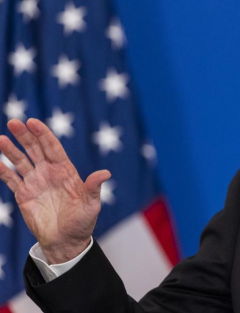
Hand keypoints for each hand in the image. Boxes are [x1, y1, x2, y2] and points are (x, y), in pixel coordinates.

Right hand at [0, 119, 110, 263]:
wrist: (66, 241)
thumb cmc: (82, 222)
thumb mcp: (91, 205)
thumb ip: (93, 188)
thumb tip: (105, 173)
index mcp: (66, 171)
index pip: (52, 148)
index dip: (43, 134)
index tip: (33, 122)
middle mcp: (49, 172)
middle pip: (35, 149)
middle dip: (25, 136)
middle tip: (13, 122)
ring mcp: (35, 182)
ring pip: (20, 161)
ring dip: (10, 150)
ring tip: (0, 139)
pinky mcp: (23, 195)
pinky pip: (11, 179)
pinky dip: (2, 170)